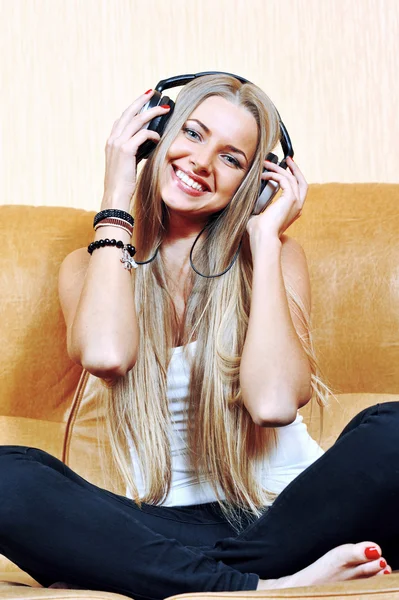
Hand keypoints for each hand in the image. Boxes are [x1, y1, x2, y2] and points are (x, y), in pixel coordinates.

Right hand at [101, 91, 170, 209]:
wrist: (115, 196)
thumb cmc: (123, 183)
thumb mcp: (128, 164)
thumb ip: (134, 151)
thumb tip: (148, 144)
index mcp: (111, 142)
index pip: (122, 119)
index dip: (133, 108)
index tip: (143, 100)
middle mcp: (112, 139)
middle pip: (128, 113)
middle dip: (141, 101)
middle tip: (152, 92)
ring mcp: (117, 144)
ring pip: (136, 120)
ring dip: (152, 112)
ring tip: (164, 108)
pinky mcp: (126, 150)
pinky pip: (142, 135)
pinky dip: (152, 134)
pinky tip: (159, 137)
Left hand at [246, 157, 307, 250]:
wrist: (263, 238)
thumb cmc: (259, 232)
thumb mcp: (258, 216)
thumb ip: (257, 206)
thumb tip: (247, 199)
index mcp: (292, 211)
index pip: (297, 190)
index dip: (292, 178)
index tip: (283, 170)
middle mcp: (297, 206)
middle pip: (302, 181)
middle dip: (294, 169)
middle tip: (287, 160)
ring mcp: (296, 202)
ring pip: (293, 178)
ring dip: (280, 168)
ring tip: (268, 163)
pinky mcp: (290, 199)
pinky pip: (285, 180)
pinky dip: (275, 174)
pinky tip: (265, 174)